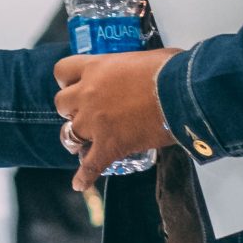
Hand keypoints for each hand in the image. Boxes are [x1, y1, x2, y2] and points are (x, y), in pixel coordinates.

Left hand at [52, 49, 179, 190]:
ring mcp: (95, 122)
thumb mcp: (142, 57)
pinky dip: (84, 177)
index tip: (76, 85)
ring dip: (76, 138)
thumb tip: (144, 70)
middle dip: (71, 109)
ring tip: (83, 143)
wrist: (182, 92)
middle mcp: (88, 94)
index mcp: (96, 68)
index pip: (62, 71)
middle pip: (61, 104)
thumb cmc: (169, 69)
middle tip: (86, 113)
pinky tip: (79, 184)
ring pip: (69, 134)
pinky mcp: (108, 146)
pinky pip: (89, 167)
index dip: (67, 81)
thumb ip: (131, 65)